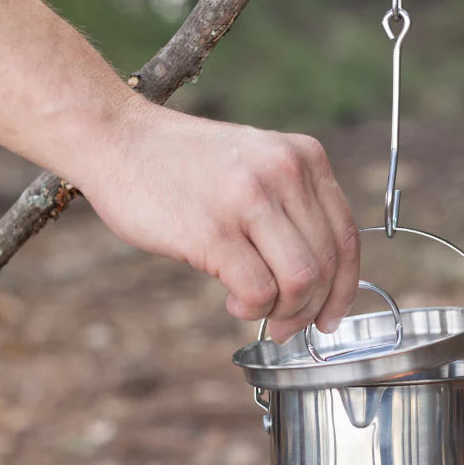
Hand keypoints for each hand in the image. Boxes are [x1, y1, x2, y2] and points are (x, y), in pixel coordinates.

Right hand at [79, 98, 359, 341]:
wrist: (117, 138)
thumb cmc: (183, 165)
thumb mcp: (256, 164)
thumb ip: (292, 205)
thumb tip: (320, 281)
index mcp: (304, 157)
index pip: (347, 237)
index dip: (344, 288)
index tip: (329, 316)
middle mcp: (285, 172)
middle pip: (327, 265)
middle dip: (311, 309)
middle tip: (287, 326)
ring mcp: (250, 199)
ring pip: (301, 282)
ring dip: (284, 313)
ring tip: (257, 312)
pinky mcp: (214, 230)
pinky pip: (259, 291)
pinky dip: (252, 309)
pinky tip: (233, 302)